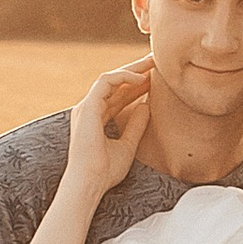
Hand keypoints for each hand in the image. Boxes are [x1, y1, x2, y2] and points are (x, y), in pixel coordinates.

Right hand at [67, 55, 154, 194]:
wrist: (89, 183)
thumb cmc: (105, 172)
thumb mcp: (127, 146)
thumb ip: (136, 126)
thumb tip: (146, 106)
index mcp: (95, 120)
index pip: (117, 96)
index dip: (136, 86)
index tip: (155, 79)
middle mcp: (89, 110)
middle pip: (114, 84)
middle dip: (135, 71)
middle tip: (155, 61)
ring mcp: (87, 107)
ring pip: (110, 78)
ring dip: (132, 69)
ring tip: (152, 63)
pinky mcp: (88, 106)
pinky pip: (106, 81)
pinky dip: (123, 76)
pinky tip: (141, 77)